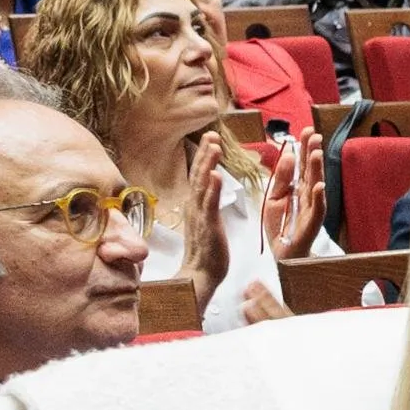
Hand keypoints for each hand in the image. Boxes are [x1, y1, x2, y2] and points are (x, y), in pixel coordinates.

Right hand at [179, 130, 234, 312]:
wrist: (200, 275)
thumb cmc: (206, 252)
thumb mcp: (205, 222)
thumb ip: (206, 205)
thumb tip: (208, 190)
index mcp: (195, 205)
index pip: (199, 175)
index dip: (204, 156)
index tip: (209, 138)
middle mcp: (194, 207)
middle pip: (198, 174)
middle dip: (205, 153)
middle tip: (210, 134)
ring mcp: (200, 216)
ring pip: (203, 184)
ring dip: (208, 163)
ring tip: (213, 145)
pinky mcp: (208, 226)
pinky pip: (209, 205)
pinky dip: (212, 189)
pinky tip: (215, 174)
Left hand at [261, 124, 324, 259]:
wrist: (282, 253)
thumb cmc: (280, 225)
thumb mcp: (274, 197)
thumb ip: (281, 178)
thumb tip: (289, 155)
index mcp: (297, 187)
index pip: (302, 163)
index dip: (304, 147)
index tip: (306, 130)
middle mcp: (307, 194)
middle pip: (311, 170)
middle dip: (312, 152)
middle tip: (314, 134)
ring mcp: (311, 208)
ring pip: (315, 185)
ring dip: (317, 170)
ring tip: (317, 153)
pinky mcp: (312, 223)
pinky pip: (316, 209)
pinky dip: (318, 198)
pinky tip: (319, 186)